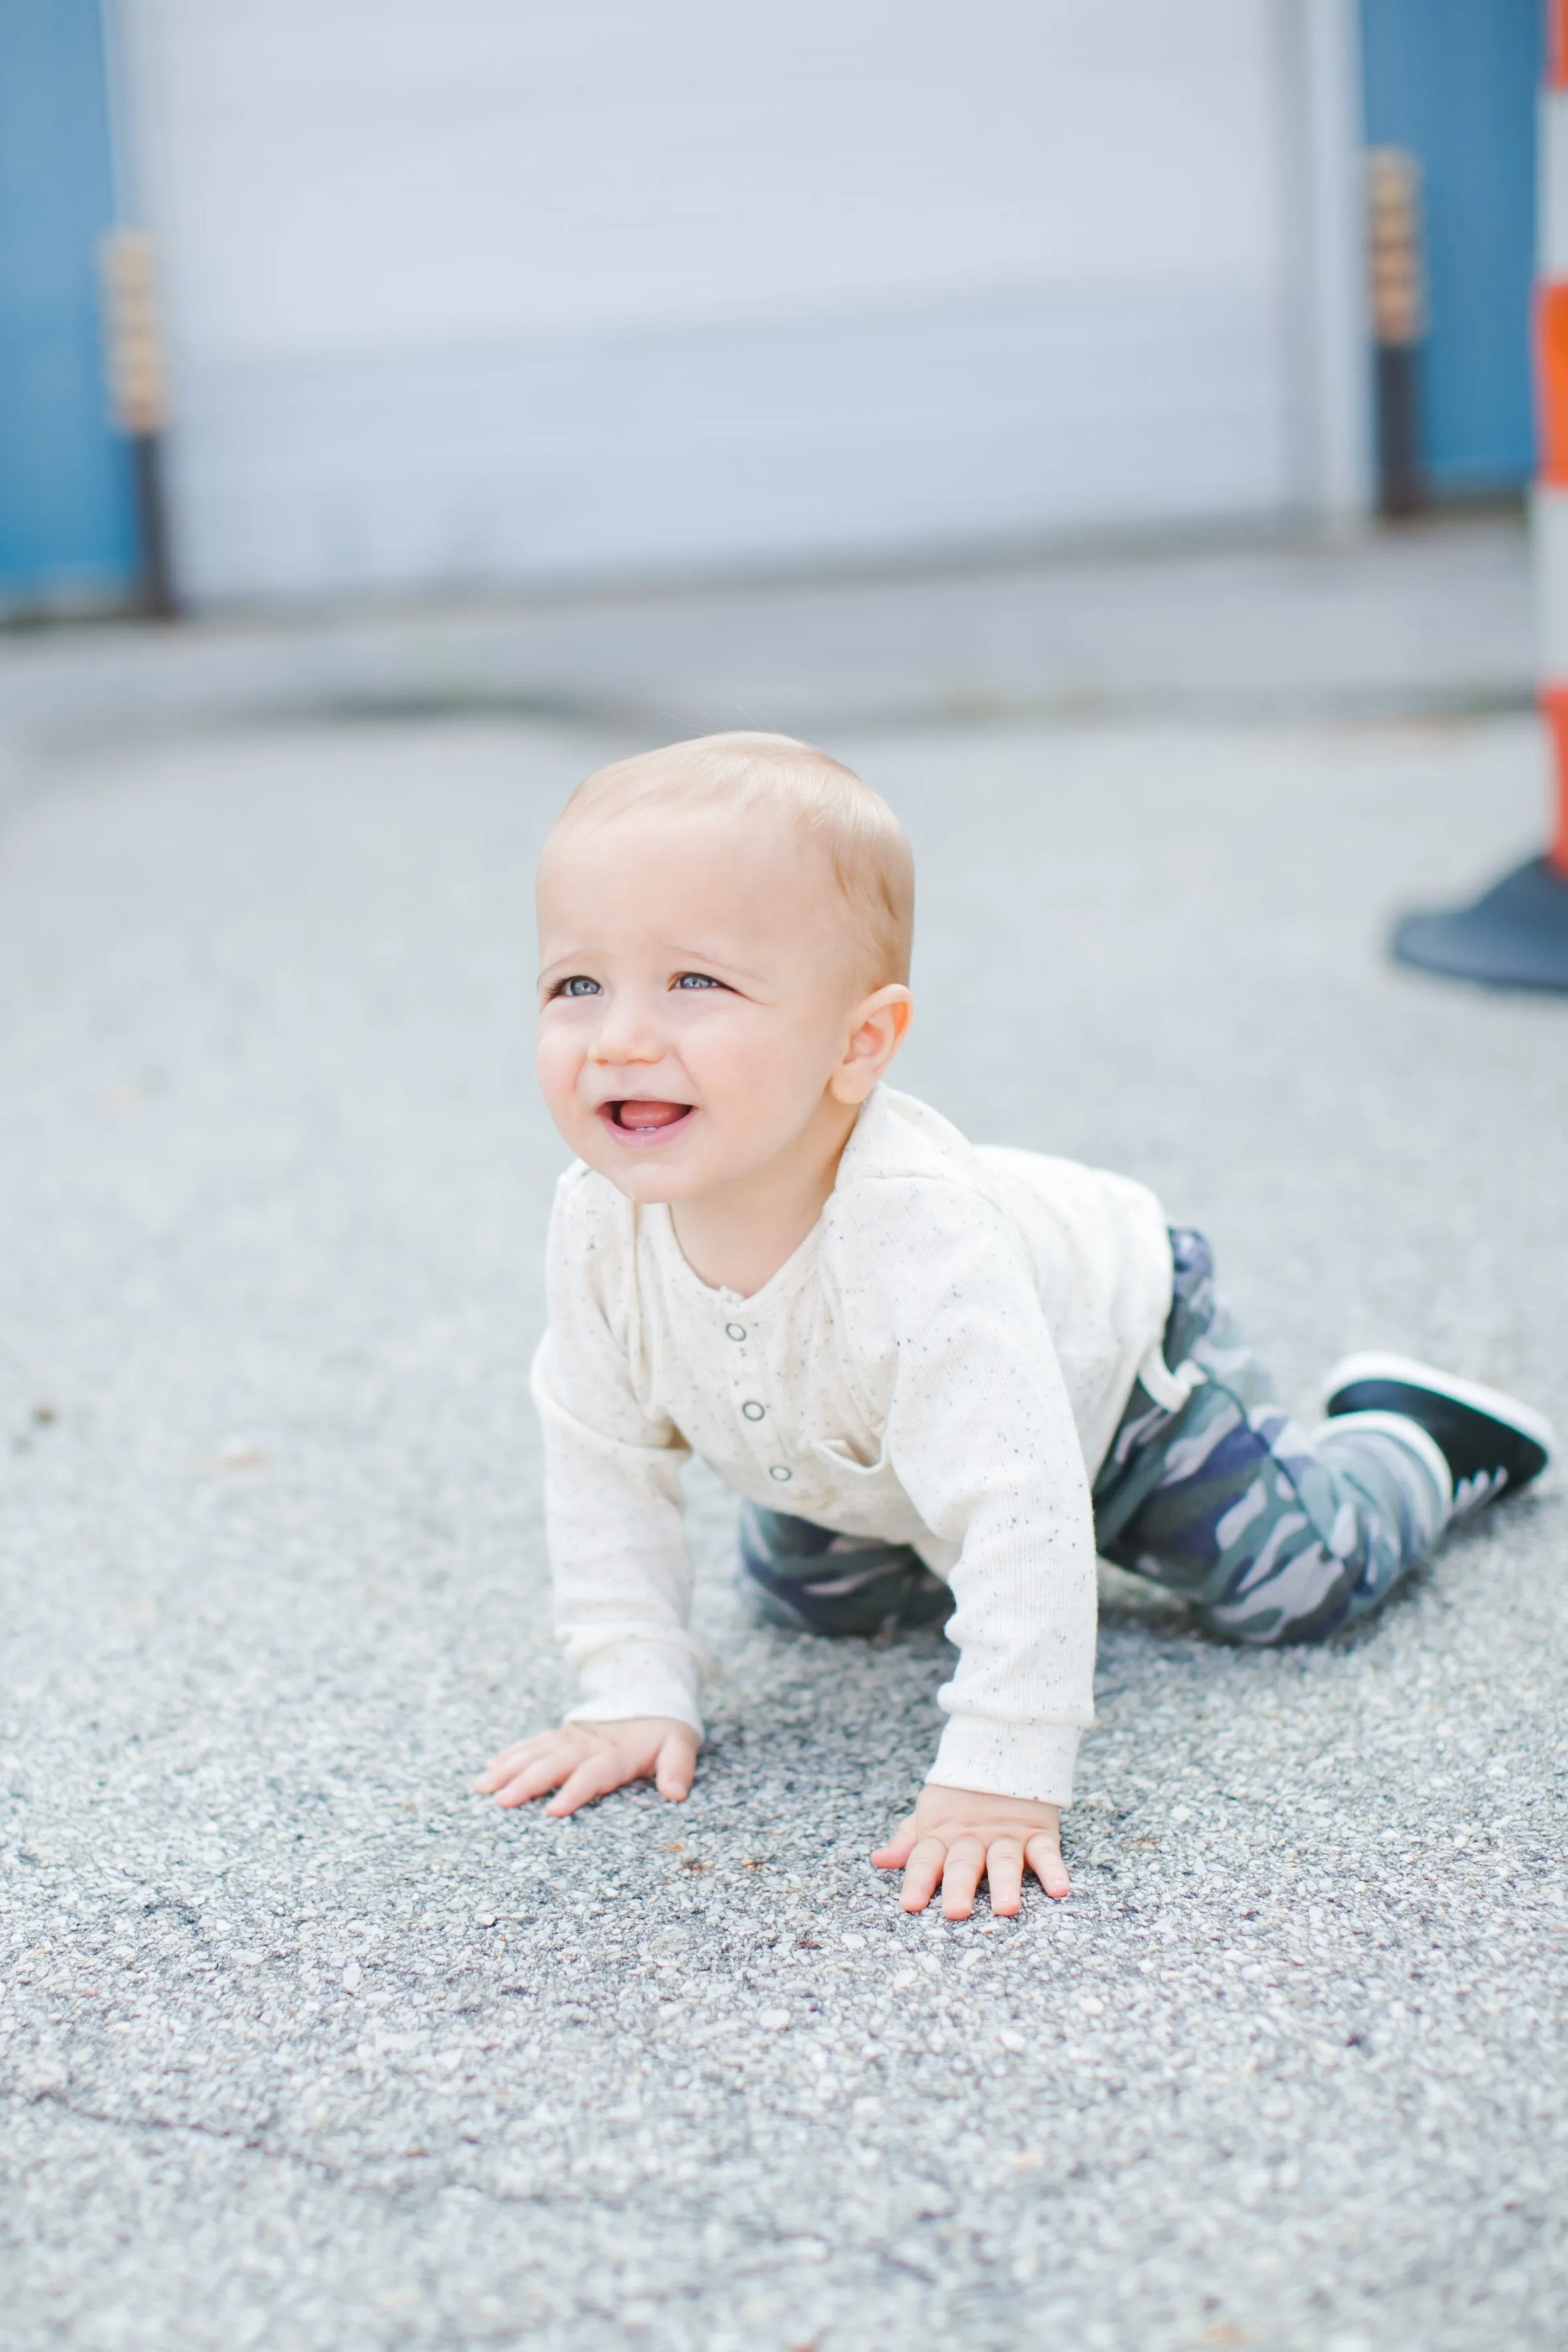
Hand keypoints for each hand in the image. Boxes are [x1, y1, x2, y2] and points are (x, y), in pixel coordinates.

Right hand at [476, 1716, 697, 1817]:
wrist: (652, 1695)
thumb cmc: (665, 1731)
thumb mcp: (680, 1744)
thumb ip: (678, 1768)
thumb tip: (676, 1793)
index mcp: (616, 1753)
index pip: (592, 1774)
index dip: (573, 1792)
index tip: (552, 1812)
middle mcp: (588, 1744)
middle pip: (554, 1763)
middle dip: (527, 1782)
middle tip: (502, 1802)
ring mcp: (572, 1738)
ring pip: (536, 1752)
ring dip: (509, 1768)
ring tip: (484, 1787)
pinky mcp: (563, 1735)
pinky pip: (533, 1743)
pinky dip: (511, 1754)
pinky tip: (490, 1768)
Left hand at [872, 1782, 1069, 1917]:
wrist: (1003, 1749)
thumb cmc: (960, 1794)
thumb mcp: (931, 1813)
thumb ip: (908, 1840)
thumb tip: (879, 1860)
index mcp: (944, 1834)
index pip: (925, 1859)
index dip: (918, 1881)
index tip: (910, 1905)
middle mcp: (973, 1838)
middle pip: (964, 1863)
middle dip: (959, 1887)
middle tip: (956, 1912)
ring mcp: (1007, 1835)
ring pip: (1005, 1861)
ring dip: (1005, 1884)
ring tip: (1006, 1908)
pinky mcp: (1037, 1832)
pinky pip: (1046, 1852)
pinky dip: (1053, 1870)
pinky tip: (1059, 1889)